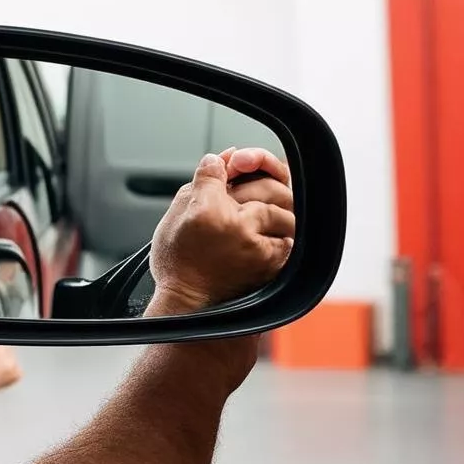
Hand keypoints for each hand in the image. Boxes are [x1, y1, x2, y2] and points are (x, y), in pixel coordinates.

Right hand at [149, 147, 294, 313]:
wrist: (190, 305)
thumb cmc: (178, 264)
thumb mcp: (175, 216)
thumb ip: (201, 183)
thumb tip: (221, 158)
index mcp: (207, 211)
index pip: (222, 168)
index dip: (223, 169)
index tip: (222, 176)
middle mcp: (236, 225)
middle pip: (262, 185)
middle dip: (253, 185)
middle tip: (239, 197)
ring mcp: (258, 246)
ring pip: (282, 209)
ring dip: (270, 209)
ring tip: (251, 220)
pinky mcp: (272, 263)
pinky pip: (289, 236)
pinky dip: (279, 234)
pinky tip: (261, 238)